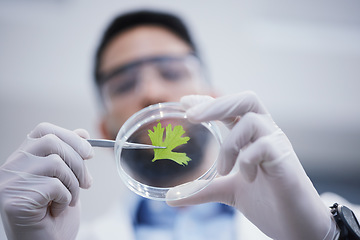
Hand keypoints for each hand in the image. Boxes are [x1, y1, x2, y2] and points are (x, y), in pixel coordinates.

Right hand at [0, 122, 92, 239]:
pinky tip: (57, 209)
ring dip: (73, 184)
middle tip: (87, 183)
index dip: (70, 136)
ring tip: (70, 200)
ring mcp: (10, 182)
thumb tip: (82, 133)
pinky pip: (54, 186)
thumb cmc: (54, 215)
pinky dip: (65, 198)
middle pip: (52, 143)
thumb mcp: (67, 180)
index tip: (88, 152)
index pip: (43, 130)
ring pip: (56, 163)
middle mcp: (11, 167)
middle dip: (78, 163)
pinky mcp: (14, 199)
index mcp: (23, 158)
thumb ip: (69, 156)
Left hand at [168, 92, 337, 239]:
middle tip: (191, 116)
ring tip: (223, 169)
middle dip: (216, 104)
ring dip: (230, 144)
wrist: (297, 226)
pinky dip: (246, 160)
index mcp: (252, 136)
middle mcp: (266, 133)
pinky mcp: (286, 160)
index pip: (230, 108)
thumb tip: (172, 198)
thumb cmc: (268, 202)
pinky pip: (264, 146)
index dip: (208, 102)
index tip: (184, 102)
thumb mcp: (229, 191)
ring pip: (252, 121)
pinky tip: (246, 177)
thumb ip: (204, 190)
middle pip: (245, 100)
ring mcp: (278, 144)